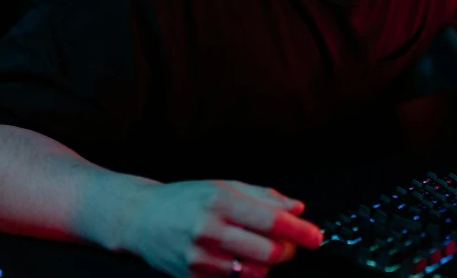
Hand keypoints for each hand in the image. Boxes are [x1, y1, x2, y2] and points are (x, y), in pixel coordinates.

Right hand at [121, 180, 322, 277]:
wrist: (140, 218)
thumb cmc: (185, 199)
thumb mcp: (225, 186)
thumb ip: (264, 197)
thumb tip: (297, 208)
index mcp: (221, 201)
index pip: (272, 221)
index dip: (300, 232)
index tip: (316, 237)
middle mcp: (210, 230)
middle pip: (268, 252)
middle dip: (286, 250)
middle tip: (286, 243)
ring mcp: (200, 258)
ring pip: (254, 273)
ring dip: (266, 264)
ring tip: (260, 251)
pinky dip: (245, 274)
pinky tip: (239, 260)